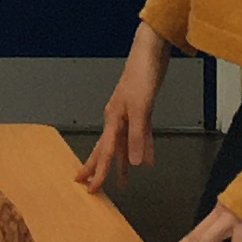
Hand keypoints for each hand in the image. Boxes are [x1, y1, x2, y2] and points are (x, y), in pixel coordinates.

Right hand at [79, 22, 172, 191]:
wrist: (151, 53)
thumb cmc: (142, 75)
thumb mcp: (141, 108)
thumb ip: (138, 136)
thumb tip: (137, 163)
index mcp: (113, 119)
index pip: (106, 151)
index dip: (100, 171)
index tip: (92, 188)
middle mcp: (117, 119)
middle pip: (106, 150)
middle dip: (99, 169)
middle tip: (90, 186)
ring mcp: (129, 115)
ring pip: (123, 145)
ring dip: (122, 163)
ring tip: (121, 182)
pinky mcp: (142, 111)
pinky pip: (140, 136)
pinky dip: (142, 148)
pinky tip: (146, 160)